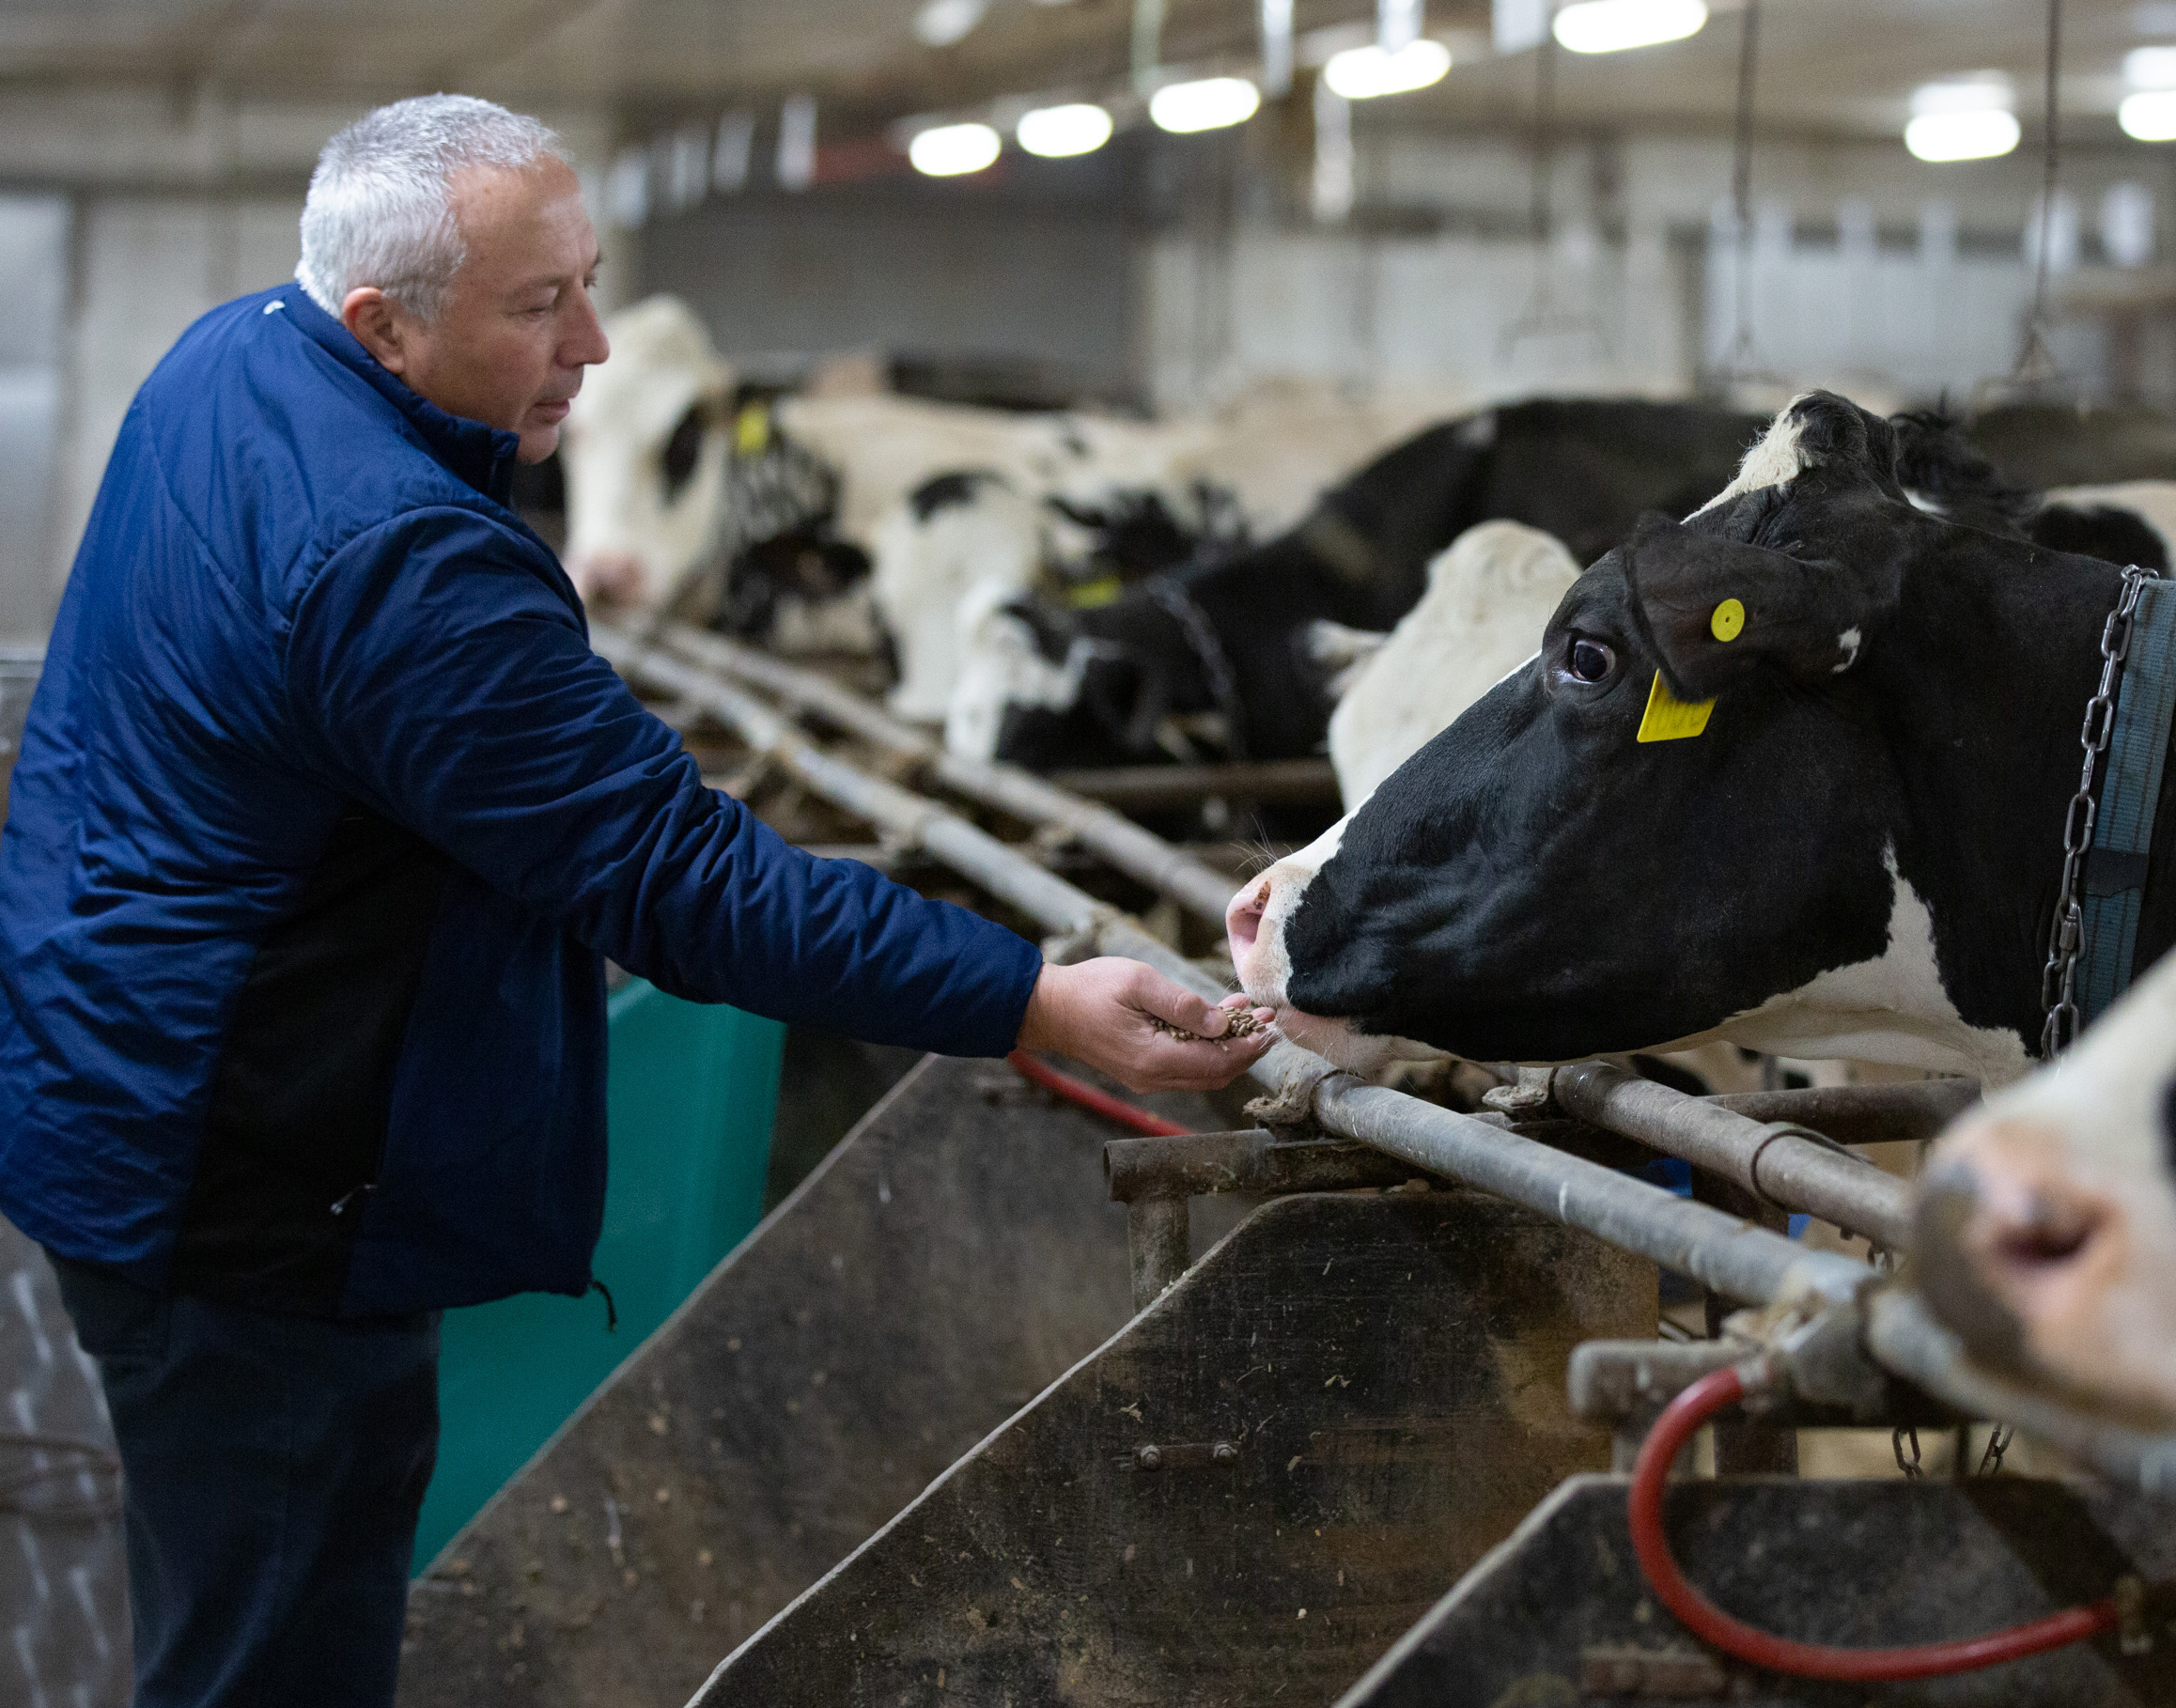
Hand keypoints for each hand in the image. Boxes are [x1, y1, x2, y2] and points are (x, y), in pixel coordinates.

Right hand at [1014, 959, 1276, 1092]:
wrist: (1047, 1009)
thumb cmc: (1089, 990)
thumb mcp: (1139, 983)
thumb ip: (1183, 1004)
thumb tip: (1222, 1022)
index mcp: (1154, 1058)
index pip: (1217, 1063)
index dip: (1249, 1046)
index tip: (1270, 1026)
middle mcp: (1153, 1077)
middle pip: (1215, 1074)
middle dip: (1246, 1048)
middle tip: (1269, 1021)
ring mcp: (1147, 1078)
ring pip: (1202, 1073)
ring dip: (1229, 1048)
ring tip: (1250, 1018)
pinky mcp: (1141, 1071)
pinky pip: (1185, 1067)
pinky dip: (1207, 1048)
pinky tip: (1216, 1021)